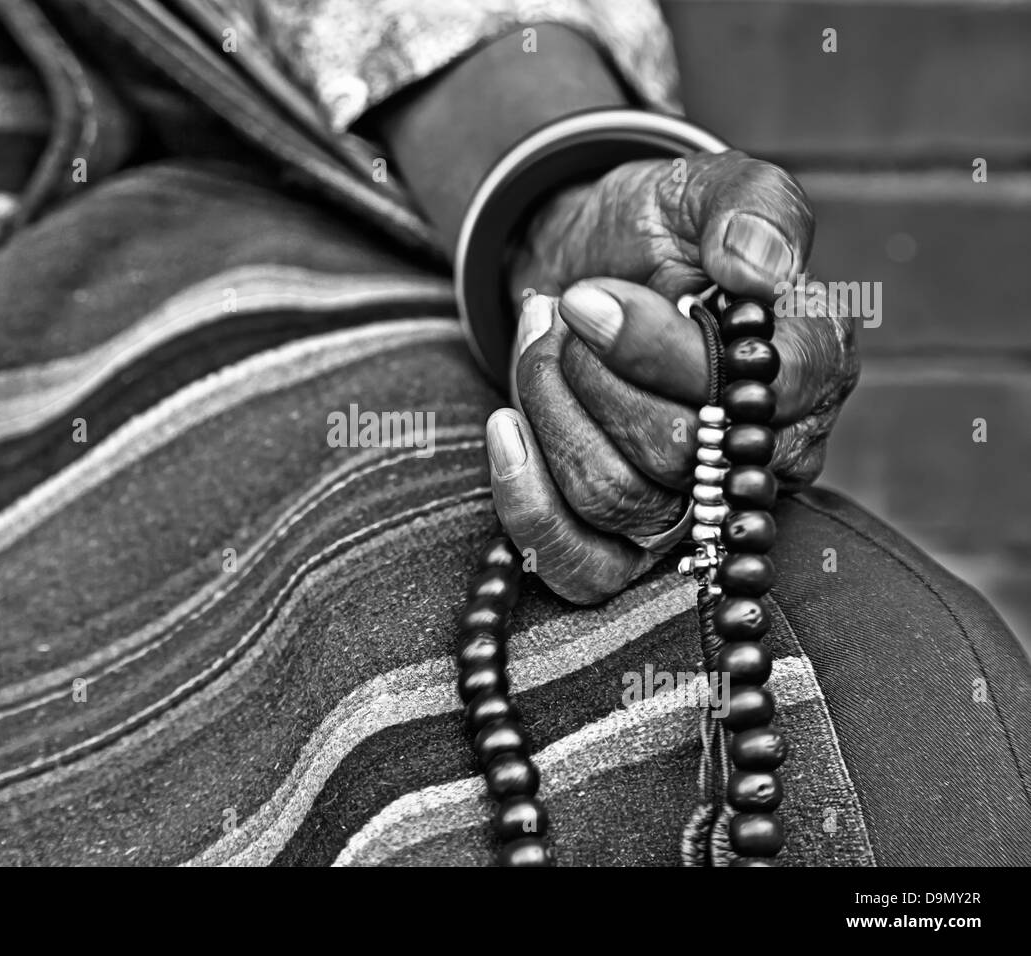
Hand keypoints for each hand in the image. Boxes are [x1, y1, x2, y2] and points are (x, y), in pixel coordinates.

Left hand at [488, 150, 858, 603]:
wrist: (583, 265)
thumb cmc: (659, 232)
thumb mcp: (706, 187)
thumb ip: (752, 207)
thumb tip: (761, 269)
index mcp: (806, 369)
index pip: (750, 397)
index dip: (659, 353)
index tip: (588, 298)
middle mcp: (756, 452)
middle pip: (672, 454)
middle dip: (589, 372)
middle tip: (565, 308)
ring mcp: (689, 507)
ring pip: (613, 497)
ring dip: (550, 407)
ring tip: (543, 342)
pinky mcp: (619, 541)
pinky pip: (577, 564)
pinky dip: (526, 497)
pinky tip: (505, 427)